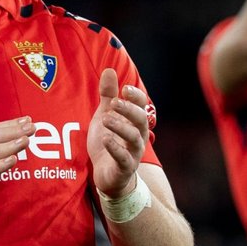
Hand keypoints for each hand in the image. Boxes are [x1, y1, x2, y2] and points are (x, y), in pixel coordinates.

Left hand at [89, 68, 151, 196]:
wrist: (106, 175)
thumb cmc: (109, 143)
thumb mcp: (105, 115)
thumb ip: (108, 95)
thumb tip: (109, 70)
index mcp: (135, 123)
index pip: (142, 106)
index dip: (135, 97)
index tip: (124, 88)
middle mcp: (139, 137)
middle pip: (141, 120)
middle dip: (129, 110)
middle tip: (115, 102)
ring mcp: (133, 154)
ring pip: (134, 138)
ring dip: (121, 127)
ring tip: (106, 119)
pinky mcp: (124, 168)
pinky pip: (124, 159)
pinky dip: (116, 149)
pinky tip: (106, 139)